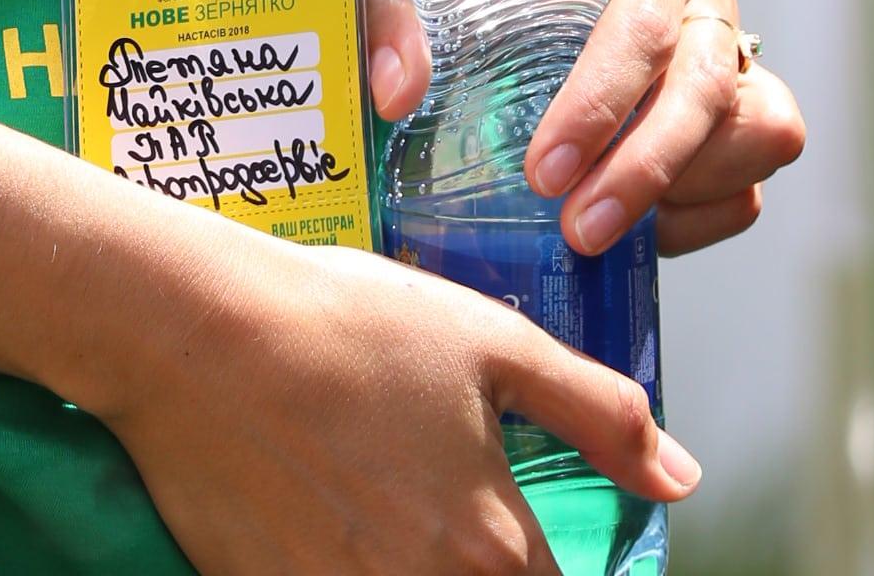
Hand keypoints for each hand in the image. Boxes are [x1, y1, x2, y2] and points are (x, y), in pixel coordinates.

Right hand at [94, 229, 700, 575]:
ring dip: (408, 566)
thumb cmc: (343, 322)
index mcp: (490, 545)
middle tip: (428, 496)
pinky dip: (337, 568)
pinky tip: (317, 517)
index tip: (511, 533)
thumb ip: (597, 412)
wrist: (194, 329)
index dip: (539, 571)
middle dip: (477, 566)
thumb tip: (679, 478)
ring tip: (371, 497)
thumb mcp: (487, 340)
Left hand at [366, 0, 805, 262]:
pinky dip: (695, 222)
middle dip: (642, 170)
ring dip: (682, 193)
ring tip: (601, 224)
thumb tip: (397, 93)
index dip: (600, 104)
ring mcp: (738, 66)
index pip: (644, 24)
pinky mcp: (745, 129)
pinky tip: (629, 229)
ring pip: (759, 135)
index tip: (542, 172)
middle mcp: (706, 3)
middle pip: (708, 90)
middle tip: (574, 228)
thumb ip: (400, 17)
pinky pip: (745, 192)